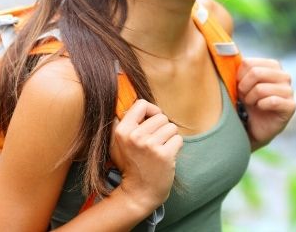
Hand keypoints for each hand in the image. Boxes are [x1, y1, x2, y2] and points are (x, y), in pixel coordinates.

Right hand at [110, 99, 182, 213]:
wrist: (139, 193)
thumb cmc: (130, 166)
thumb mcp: (117, 144)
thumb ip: (123, 122)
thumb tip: (132, 103)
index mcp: (122, 131)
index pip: (141, 104)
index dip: (150, 110)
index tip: (151, 120)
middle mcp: (135, 136)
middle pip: (160, 116)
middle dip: (161, 128)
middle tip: (154, 143)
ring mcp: (150, 146)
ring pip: (171, 127)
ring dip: (169, 138)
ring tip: (160, 150)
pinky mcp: (165, 155)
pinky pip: (178, 139)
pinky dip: (175, 147)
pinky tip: (166, 157)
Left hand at [238, 57, 295, 149]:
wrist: (252, 127)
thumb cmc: (245, 102)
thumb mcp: (239, 82)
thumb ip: (237, 67)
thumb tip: (227, 48)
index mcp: (272, 65)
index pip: (248, 63)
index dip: (239, 77)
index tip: (239, 87)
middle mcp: (284, 75)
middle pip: (255, 73)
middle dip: (244, 88)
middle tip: (245, 98)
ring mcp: (289, 90)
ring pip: (261, 88)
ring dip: (251, 99)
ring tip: (252, 104)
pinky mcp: (291, 106)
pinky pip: (272, 101)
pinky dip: (261, 106)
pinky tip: (261, 109)